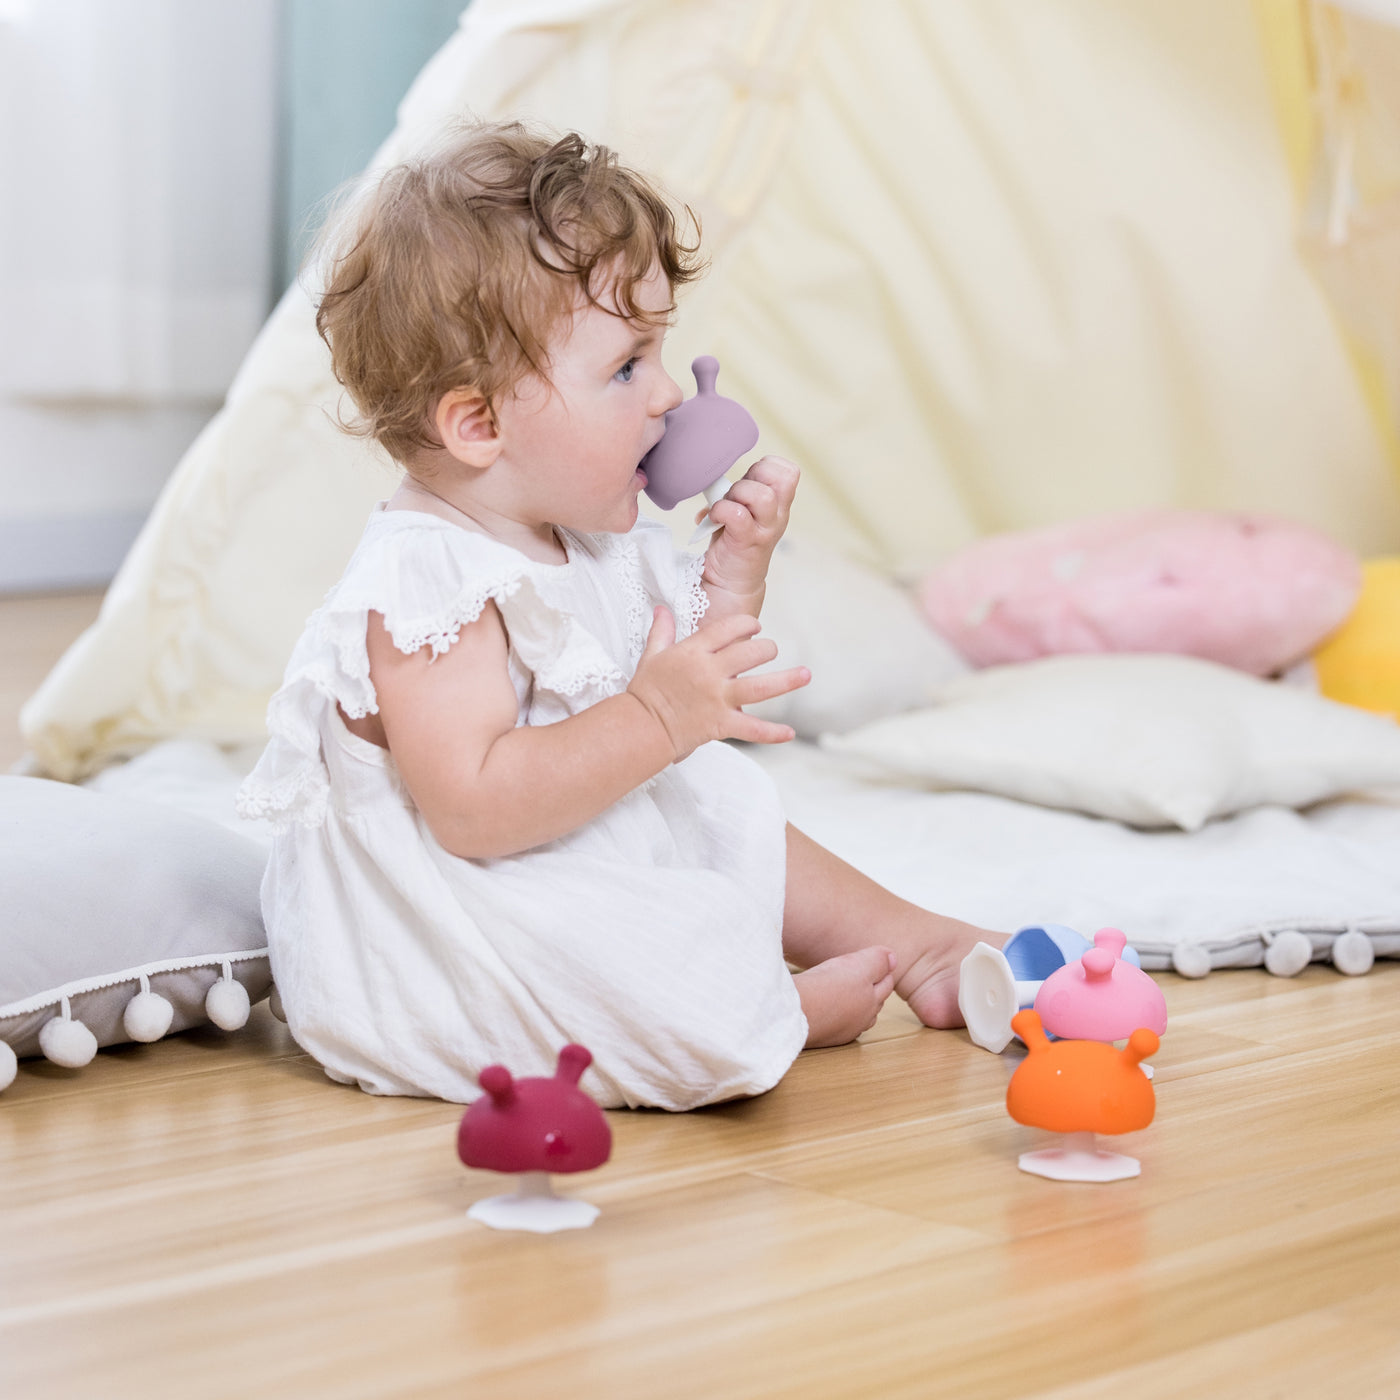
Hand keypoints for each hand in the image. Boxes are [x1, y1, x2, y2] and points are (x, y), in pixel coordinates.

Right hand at [627, 606, 809, 761]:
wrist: (640, 727)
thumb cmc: (646, 691)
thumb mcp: (651, 655)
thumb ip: (661, 631)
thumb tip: (662, 609)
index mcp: (694, 652)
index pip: (728, 628)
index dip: (747, 625)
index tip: (755, 627)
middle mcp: (710, 673)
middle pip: (751, 654)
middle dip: (766, 649)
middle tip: (770, 651)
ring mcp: (718, 699)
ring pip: (760, 687)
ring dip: (786, 681)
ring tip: (806, 675)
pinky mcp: (721, 724)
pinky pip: (752, 729)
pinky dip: (772, 733)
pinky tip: (789, 732)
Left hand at [699, 455, 798, 613]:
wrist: (731, 582)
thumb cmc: (733, 542)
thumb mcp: (740, 509)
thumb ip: (735, 491)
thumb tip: (709, 480)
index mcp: (777, 503)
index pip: (787, 471)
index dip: (766, 466)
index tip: (748, 480)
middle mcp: (777, 515)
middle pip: (783, 477)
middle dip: (754, 475)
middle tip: (738, 492)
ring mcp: (765, 528)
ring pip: (763, 495)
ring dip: (738, 493)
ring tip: (726, 506)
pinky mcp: (748, 541)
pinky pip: (738, 514)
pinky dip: (722, 510)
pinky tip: (715, 518)